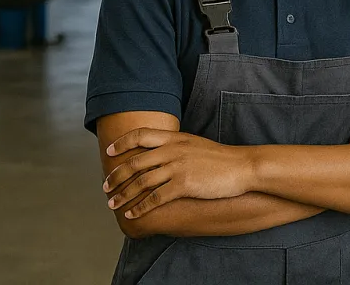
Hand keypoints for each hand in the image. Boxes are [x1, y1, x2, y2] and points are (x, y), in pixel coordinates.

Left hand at [103, 130, 252, 217]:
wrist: (244, 167)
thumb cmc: (222, 158)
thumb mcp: (196, 144)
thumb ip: (177, 147)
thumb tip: (159, 155)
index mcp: (176, 138)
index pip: (141, 134)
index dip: (122, 143)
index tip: (110, 152)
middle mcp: (174, 150)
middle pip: (135, 162)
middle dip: (116, 176)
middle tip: (105, 187)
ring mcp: (178, 167)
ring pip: (141, 182)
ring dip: (123, 195)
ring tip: (113, 204)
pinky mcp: (184, 184)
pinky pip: (155, 198)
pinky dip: (140, 208)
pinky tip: (133, 214)